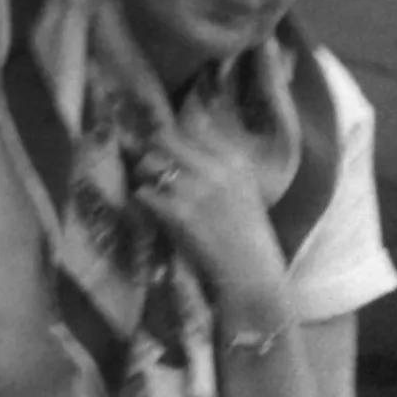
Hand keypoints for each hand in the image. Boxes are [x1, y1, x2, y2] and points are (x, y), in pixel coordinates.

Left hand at [135, 94, 288, 302]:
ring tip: (152, 190)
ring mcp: (197, 191)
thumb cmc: (248, 232)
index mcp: (235, 162)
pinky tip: (155, 211)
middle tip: (154, 167)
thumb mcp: (245, 187)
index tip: (168, 146)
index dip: (173, 134)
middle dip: (153, 151)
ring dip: (144, 176)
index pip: (193, 127)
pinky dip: (144, 202)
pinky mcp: (179, 213)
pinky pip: (144, 194)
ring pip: (149, 165)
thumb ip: (221, 158)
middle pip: (164, 139)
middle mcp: (216, 170)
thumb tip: (194, 123)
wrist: (252, 272)